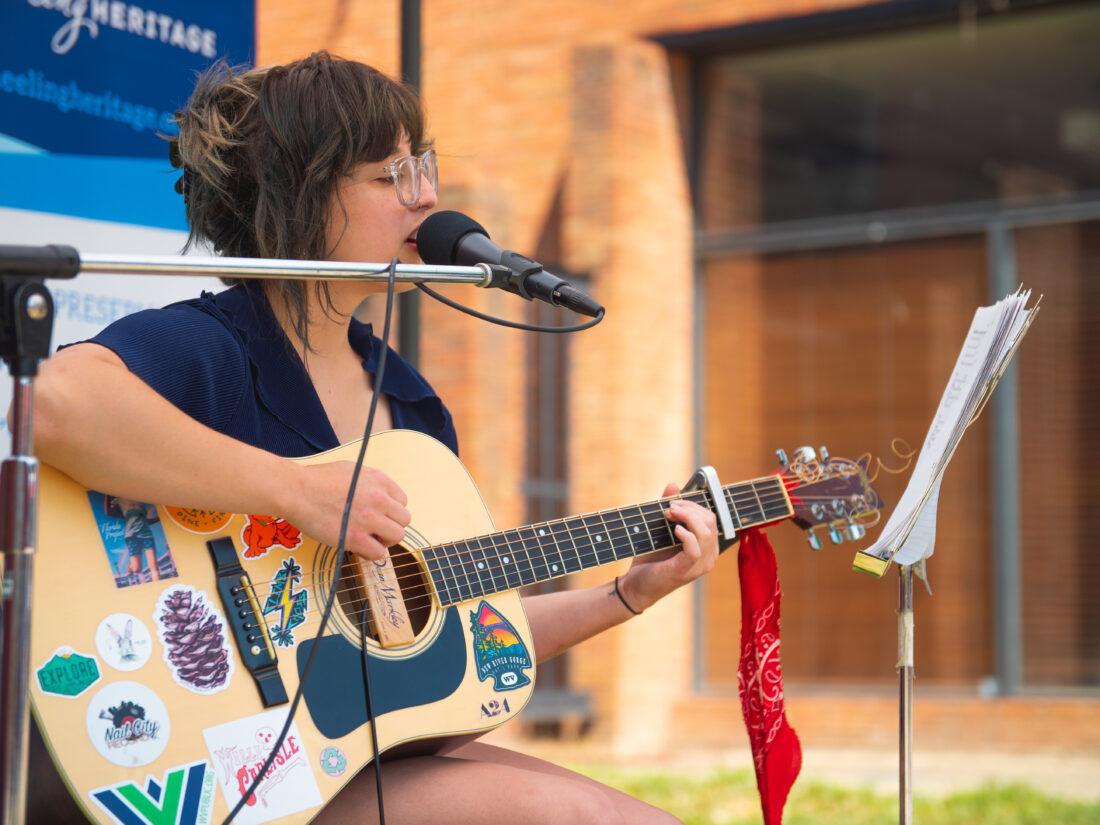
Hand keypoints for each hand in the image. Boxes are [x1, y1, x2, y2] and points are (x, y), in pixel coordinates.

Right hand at [285, 460, 409, 560]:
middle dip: (391, 526)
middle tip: (375, 530)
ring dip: (384, 540)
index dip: (391, 511)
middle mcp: (379, 498)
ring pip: (396, 536)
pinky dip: (371, 553)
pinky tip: (359, 547)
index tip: (380, 515)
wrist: (295, 490)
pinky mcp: (355, 537)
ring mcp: (369, 518)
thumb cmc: (316, 479)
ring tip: (368, 539)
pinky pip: (378, 552)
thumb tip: (376, 494)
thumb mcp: (351, 470)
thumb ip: (369, 483)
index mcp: (379, 480)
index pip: (402, 501)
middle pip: (404, 520)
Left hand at [617, 483, 718, 612]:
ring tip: (668, 514)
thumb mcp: (661, 529)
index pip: (711, 519)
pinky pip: (695, 549)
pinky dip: (686, 535)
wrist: (635, 585)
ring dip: (686, 517)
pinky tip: (674, 529)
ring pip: (705, 533)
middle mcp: (708, 557)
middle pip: (710, 522)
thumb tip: (673, 485)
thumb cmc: (651, 558)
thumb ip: (670, 509)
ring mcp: (698, 566)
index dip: (694, 506)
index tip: (675, 501)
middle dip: (689, 509)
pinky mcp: (685, 571)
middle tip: (668, 508)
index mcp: (707, 547)